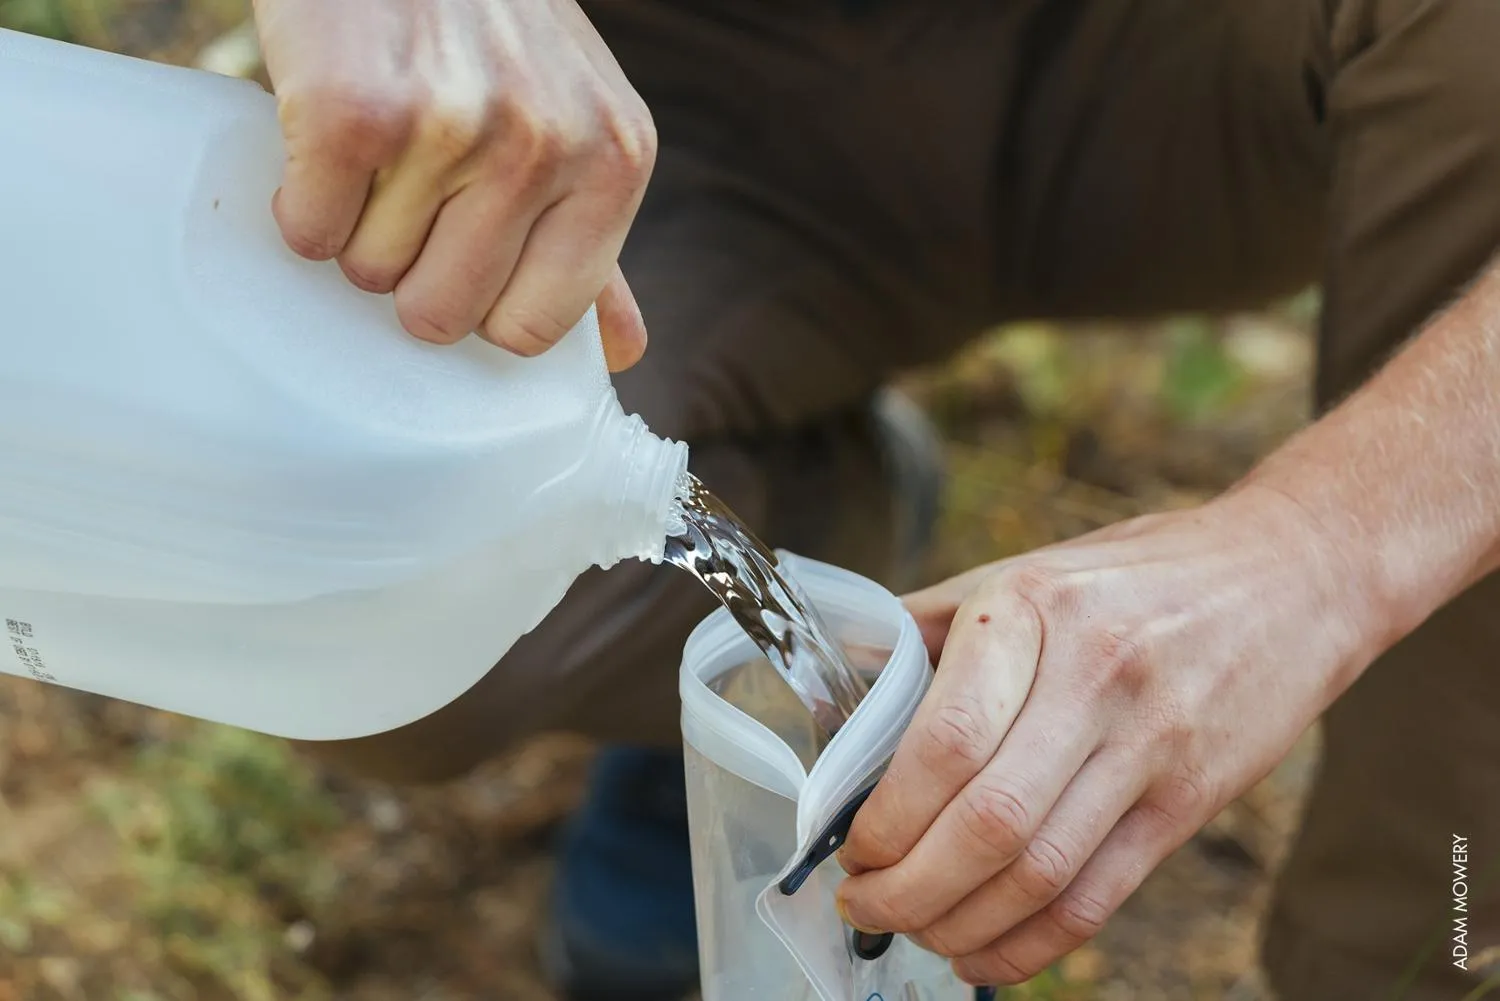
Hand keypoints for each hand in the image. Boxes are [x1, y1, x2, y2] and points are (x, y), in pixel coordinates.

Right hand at [251, 0, 652, 369]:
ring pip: (367, 274)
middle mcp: (543, 146)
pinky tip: (329, 138)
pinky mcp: (349, 111)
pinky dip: (300, 199)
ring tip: (378, 145)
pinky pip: (308, 233)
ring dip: (355, 224)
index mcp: (614, 162)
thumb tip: (622, 354)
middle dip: (409, 270)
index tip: (463, 258)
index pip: (534, 327)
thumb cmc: (491, 30)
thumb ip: (594, 242)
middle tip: (410, 190)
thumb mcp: (577, 120)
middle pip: (442, 313)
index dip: (482, 307)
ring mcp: (448, 128)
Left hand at [835, 484, 1382, 985]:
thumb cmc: (1134, 576)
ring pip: (1041, 874)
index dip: (888, 816)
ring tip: (914, 931)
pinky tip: (984, 954)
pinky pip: (1101, 896)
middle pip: (989, 823)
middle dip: (909, 888)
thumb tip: (836, 697)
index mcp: (1032, 611)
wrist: (1291, 576)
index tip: (852, 845)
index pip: (947, 742)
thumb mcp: (1024, 571)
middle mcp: (1095, 679)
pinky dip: (1033, 943)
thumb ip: (926, 629)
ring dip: (961, 925)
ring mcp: (1152, 745)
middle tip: (864, 903)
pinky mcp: (1194, 801)